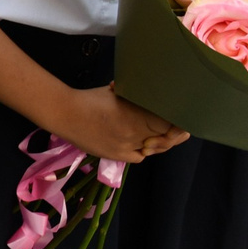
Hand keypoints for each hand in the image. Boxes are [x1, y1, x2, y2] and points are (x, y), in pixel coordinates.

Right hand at [50, 86, 187, 164]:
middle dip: (172, 133)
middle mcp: (135, 133)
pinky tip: (141, 143)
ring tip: (159, 135)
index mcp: (137, 115)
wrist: (64, 113)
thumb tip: (153, 94)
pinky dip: (143, 151)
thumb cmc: (91, 98)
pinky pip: (139, 157)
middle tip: (179, 127)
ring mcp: (126, 146)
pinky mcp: (116, 155)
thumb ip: (138, 97)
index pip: (170, 124)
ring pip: (153, 149)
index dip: (180, 122)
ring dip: (158, 142)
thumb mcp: (119, 91)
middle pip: (165, 138)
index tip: (183, 118)